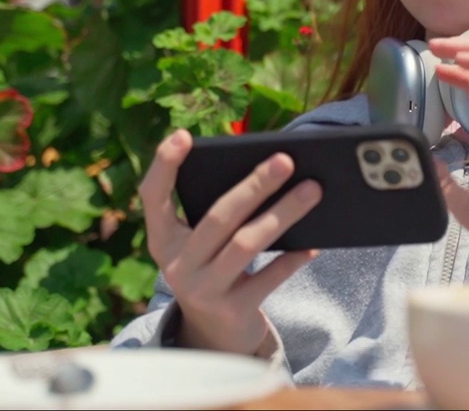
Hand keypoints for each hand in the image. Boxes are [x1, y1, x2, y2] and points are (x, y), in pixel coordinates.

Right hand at [138, 129, 321, 355]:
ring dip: (283, 214)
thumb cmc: (214, 268)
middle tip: (286, 160)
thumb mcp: (202, 244)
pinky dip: (293, 259)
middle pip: (218, 218)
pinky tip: (314, 243)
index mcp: (163, 239)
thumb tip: (271, 171)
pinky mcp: (232, 311)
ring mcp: (203, 290)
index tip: (182, 134)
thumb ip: (219, 212)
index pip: (154, 197)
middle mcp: (177, 264)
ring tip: (312, 190)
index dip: (164, 166)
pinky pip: (268, 278)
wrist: (214, 334)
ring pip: (246, 244)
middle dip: (254, 186)